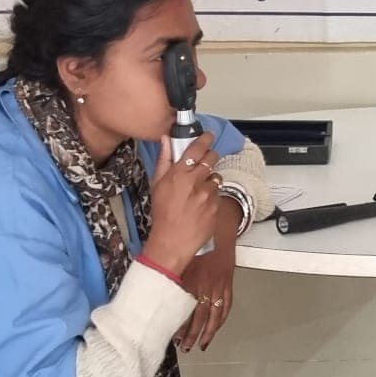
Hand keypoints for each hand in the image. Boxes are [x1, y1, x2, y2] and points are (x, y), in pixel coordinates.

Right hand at [146, 132, 219, 275]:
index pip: (197, 148)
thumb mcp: (157, 185)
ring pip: (216, 177)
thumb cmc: (162, 214)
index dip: (205, 139)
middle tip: (204, 163)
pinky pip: (218, 194)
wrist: (172, 241)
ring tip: (199, 191)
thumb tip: (166, 140)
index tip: (208, 135)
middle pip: (212, 158)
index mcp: (178, 174)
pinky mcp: (216, 206)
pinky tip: (201, 205)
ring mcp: (208, 194)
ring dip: (210, 180)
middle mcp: (195, 182)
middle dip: (209, 158)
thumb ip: (164, 160)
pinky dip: (212, 196)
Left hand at [176, 198, 238, 351]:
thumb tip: (151, 280)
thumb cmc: (198, 231)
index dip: (178, 322)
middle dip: (192, 333)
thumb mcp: (180, 247)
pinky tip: (215, 328)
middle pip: (199, 314)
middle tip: (184, 346)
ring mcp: (220, 282)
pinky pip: (226, 304)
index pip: (183, 305)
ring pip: (214, 312)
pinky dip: (221, 319)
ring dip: (207, 331)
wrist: (223, 219)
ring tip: (200, 345)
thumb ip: (169, 266)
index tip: (171, 335)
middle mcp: (206, 281)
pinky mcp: (228, 280)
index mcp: (192, 274)